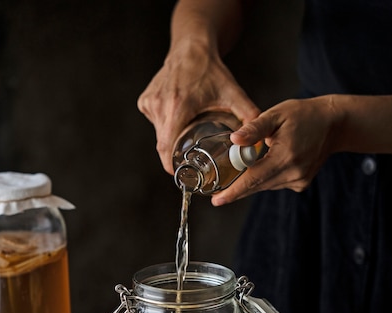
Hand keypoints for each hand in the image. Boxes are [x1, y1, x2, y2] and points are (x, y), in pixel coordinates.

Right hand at [137, 41, 259, 173]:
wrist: (190, 46)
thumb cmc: (211, 70)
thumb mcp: (233, 93)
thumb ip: (249, 115)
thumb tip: (259, 140)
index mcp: (178, 107)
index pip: (167, 147)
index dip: (171, 165)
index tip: (181, 174)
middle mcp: (160, 106)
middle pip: (163, 144)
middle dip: (175, 155)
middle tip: (189, 160)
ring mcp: (150, 104)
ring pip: (159, 134)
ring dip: (172, 138)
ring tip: (187, 130)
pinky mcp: (145, 101)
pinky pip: (155, 123)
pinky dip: (165, 125)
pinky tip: (177, 114)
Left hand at [212, 96, 338, 204]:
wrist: (334, 124)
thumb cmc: (303, 115)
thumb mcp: (276, 115)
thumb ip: (254, 128)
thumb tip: (234, 140)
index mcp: (285, 156)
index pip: (253, 178)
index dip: (233, 191)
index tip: (217, 201)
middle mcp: (293, 173)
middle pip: (257, 186)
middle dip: (237, 189)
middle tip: (218, 194)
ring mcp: (299, 180)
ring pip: (265, 185)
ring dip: (253, 179)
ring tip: (253, 162)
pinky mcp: (301, 184)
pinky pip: (275, 183)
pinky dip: (267, 176)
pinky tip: (272, 161)